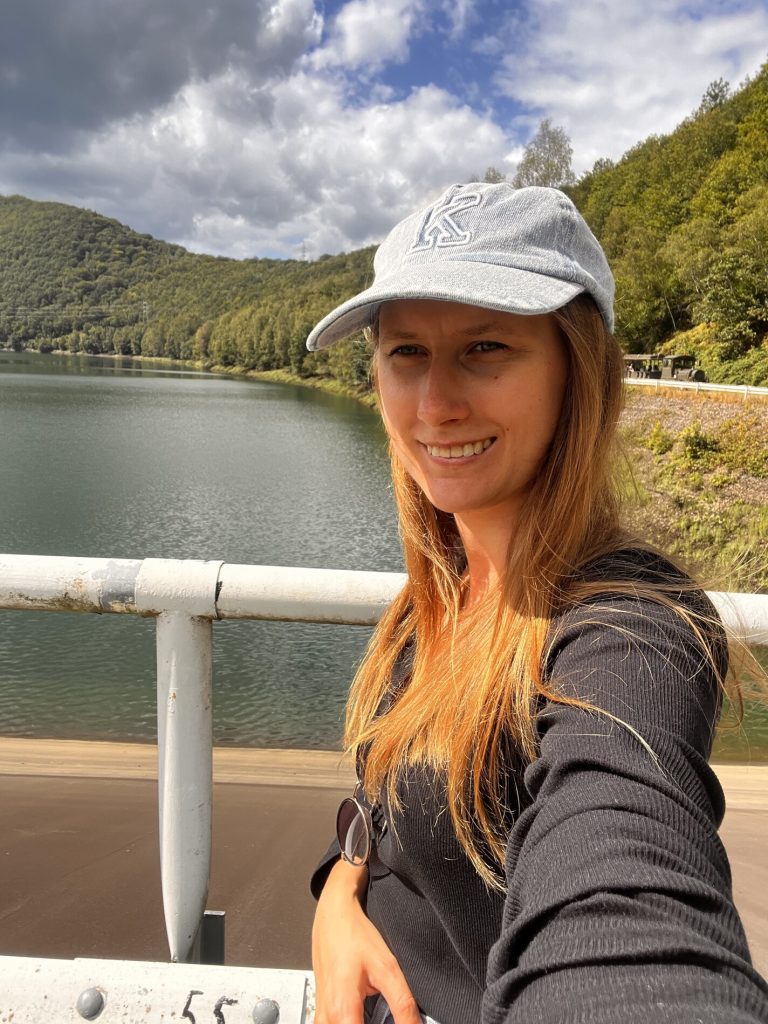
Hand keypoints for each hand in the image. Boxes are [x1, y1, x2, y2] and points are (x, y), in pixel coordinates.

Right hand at [312, 859, 421, 1023]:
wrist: (333, 914)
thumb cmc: (354, 934)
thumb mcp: (387, 967)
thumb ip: (403, 1004)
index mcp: (343, 1011)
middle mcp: (327, 1017)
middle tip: (391, 1016)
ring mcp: (320, 1014)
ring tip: (378, 1015)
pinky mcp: (320, 1008)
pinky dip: (350, 1023)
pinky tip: (364, 1015)